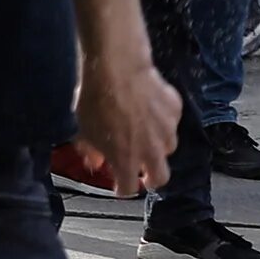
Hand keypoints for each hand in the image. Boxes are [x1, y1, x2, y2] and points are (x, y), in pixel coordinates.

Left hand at [76, 52, 180, 197]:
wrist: (117, 69)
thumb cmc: (95, 101)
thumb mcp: (84, 130)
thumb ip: (92, 151)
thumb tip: (96, 160)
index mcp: (126, 160)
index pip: (129, 189)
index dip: (123, 189)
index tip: (120, 185)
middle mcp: (151, 151)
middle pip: (160, 178)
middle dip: (152, 178)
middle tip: (143, 172)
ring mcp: (167, 130)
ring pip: (169, 148)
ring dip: (158, 148)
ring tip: (148, 136)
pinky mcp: (175, 110)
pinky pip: (171, 121)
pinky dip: (163, 120)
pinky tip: (152, 110)